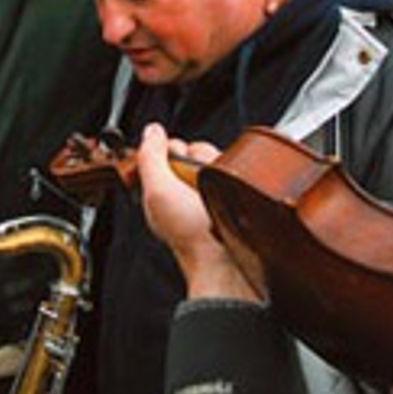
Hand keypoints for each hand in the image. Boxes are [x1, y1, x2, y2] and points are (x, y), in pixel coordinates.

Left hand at [136, 124, 261, 301]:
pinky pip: (242, 169)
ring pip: (222, 157)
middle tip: (198, 184)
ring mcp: (214, 192)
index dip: (175, 150)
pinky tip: (231, 192)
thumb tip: (152, 131)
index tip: (177, 165)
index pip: (173, 147)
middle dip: (201, 159)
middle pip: (199, 149)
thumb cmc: (191, 236)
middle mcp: (189, 188)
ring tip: (217, 192)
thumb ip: (150, 157)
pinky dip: (238, 174)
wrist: (225, 262)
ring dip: (221, 168)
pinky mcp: (236, 196)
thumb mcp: (157, 192)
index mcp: (165, 187)